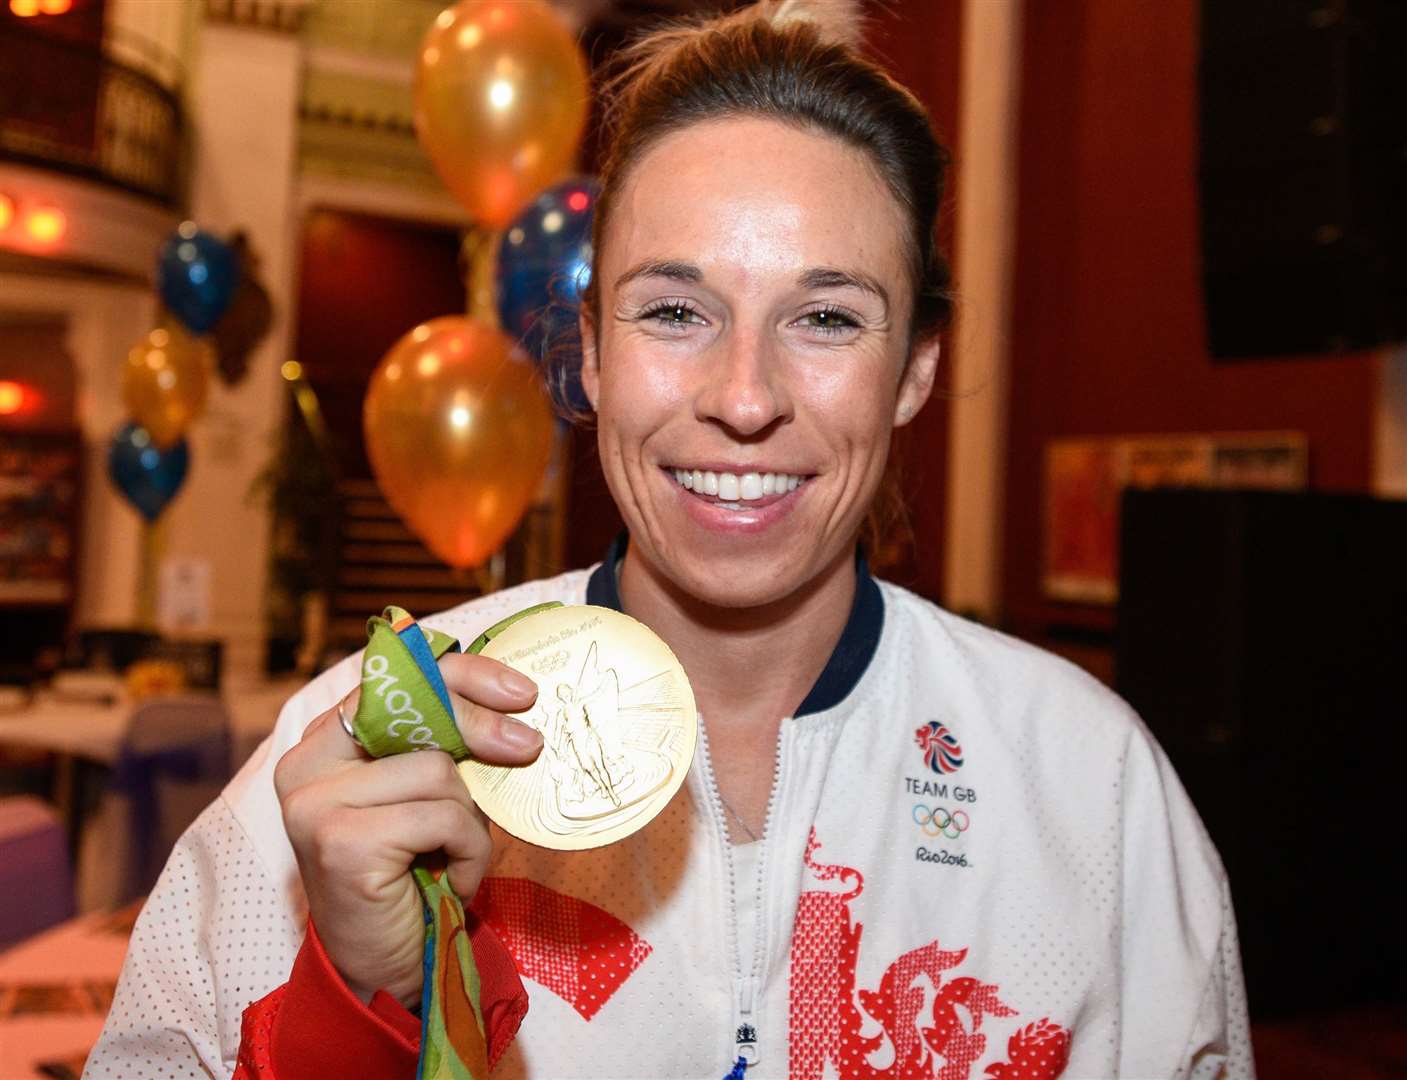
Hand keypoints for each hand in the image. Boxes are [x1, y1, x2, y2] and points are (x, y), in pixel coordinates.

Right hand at [274, 652, 540, 1005]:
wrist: (384, 968)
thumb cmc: (412, 874)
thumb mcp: (426, 796)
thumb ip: (442, 746)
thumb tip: (514, 709)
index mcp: (324, 741)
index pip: (396, 679)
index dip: (463, 675)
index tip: (521, 693)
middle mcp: (305, 764)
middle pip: (417, 713)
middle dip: (483, 727)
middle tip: (529, 747)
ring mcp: (316, 803)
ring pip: (439, 771)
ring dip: (471, 820)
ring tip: (456, 858)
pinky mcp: (341, 841)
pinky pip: (444, 817)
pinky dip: (469, 852)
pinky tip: (452, 881)